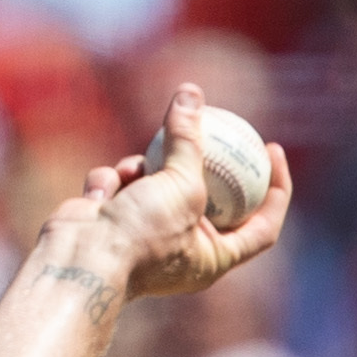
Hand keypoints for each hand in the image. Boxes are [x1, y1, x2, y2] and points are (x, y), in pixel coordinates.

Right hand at [74, 85, 295, 300]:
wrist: (79, 262)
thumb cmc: (141, 235)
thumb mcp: (180, 184)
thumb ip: (189, 139)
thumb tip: (190, 94)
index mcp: (214, 258)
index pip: (262, 226)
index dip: (277, 188)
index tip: (272, 149)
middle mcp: (184, 249)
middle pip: (207, 193)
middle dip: (200, 159)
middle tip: (215, 120)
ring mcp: (146, 234)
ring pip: (156, 179)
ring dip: (143, 168)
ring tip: (133, 170)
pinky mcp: (113, 219)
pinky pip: (121, 185)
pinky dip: (110, 184)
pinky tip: (99, 196)